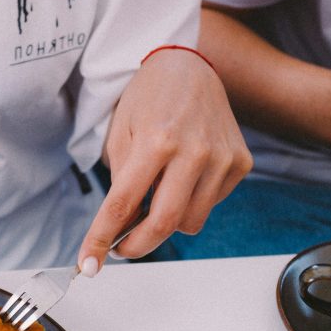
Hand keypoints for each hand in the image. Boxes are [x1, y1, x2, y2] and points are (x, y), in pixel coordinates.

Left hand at [77, 49, 252, 274]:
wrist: (188, 66)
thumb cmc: (148, 98)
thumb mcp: (120, 134)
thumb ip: (122, 183)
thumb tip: (121, 228)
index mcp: (156, 141)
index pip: (123, 205)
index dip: (102, 239)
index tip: (89, 264)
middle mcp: (194, 152)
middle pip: (164, 224)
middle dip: (136, 246)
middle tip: (118, 249)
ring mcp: (222, 158)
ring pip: (190, 222)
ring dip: (164, 224)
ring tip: (151, 200)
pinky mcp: (240, 163)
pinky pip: (210, 205)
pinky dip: (189, 204)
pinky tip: (180, 179)